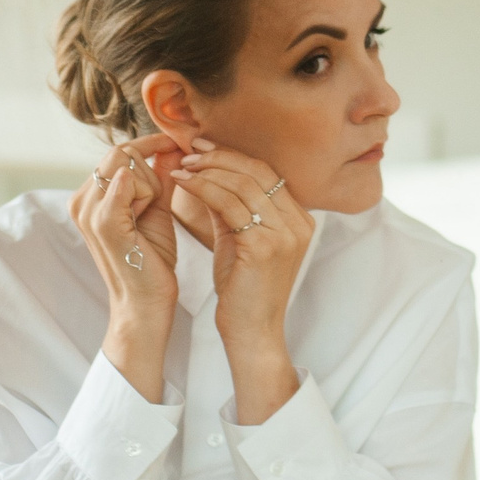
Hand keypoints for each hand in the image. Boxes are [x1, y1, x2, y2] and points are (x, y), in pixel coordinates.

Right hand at [69, 133, 184, 400]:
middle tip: (162, 197)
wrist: (146, 305)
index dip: (150, 146)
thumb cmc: (151, 260)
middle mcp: (81, 201)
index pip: (119, 152)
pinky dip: (139, 187)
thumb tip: (173, 146)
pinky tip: (149, 201)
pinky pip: (121, 184)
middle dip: (150, 168)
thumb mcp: (156, 210)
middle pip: (121, 153)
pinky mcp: (104, 224)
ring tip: (153, 212)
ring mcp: (89, 212)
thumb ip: (160, 177)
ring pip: (125, 164)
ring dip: (149, 183)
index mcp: (90, 197)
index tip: (178, 145)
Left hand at [170, 138, 314, 422]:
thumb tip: (208, 171)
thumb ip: (231, 207)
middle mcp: (300, 222)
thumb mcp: (240, 240)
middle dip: (219, 156)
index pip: (267, 172)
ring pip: (242, 184)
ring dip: (207, 170)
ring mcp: (286, 233)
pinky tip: (182, 184)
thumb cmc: (243, 290)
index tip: (203, 146)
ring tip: (180, 166)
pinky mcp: (266, 245)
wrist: (251, 333)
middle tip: (189, 148)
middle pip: (257, 171)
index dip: (233, 155)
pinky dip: (202, 188)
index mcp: (299, 219)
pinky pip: (229, 204)